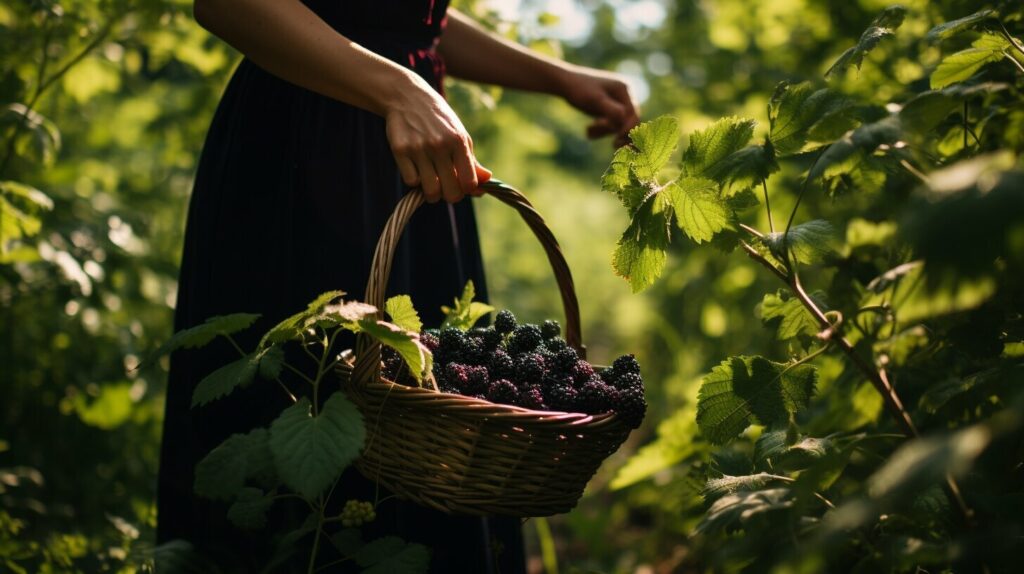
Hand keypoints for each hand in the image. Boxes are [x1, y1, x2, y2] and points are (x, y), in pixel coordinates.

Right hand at [384, 75, 485, 202]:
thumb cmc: (440, 122)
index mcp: (459, 141)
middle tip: (445, 187)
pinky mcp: (400, 150)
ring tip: (431, 182)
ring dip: (432, 193)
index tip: (461, 185)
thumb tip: (487, 180)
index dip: (466, 190)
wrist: (408, 97)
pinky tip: (416, 169)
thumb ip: (472, 161)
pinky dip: (415, 180)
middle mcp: (440, 145)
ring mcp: (419, 148)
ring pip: (430, 191)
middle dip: (450, 195)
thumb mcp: (460, 136)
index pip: (469, 183)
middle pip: (451, 192)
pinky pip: (411, 181)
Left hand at [560, 66, 639, 147]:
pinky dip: (600, 130)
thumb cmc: (578, 89)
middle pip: (627, 120)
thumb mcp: (594, 100)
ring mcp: (616, 102)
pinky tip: (588, 132)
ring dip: (604, 130)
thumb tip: (625, 117)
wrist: (564, 83)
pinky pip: (609, 124)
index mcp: (624, 90)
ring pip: (617, 124)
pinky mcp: (607, 108)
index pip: (633, 114)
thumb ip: (610, 109)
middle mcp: (623, 95)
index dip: (627, 129)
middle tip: (611, 144)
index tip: (616, 141)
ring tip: (588, 131)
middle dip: (614, 130)